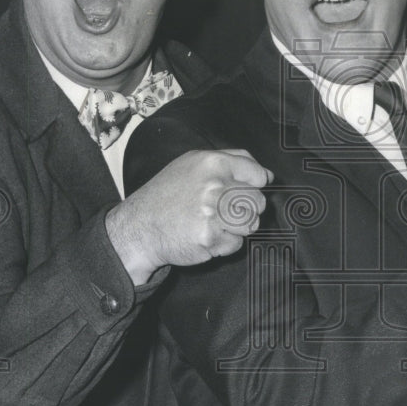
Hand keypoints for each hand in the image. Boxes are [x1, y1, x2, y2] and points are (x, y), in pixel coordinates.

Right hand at [107, 149, 272, 283]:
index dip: (254, 186)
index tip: (242, 192)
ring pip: (251, 224)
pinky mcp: (210, 237)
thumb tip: (267, 174)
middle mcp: (214, 185)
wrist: (140, 227)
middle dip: (247, 210)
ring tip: (215, 224)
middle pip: (258, 201)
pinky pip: (235, 244)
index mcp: (213, 163)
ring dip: (237, 228)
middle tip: (225, 212)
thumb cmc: (167, 194)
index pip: (257, 174)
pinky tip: (204, 236)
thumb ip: (232, 161)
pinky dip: (224, 244)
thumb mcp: (192, 164)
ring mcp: (212, 213)